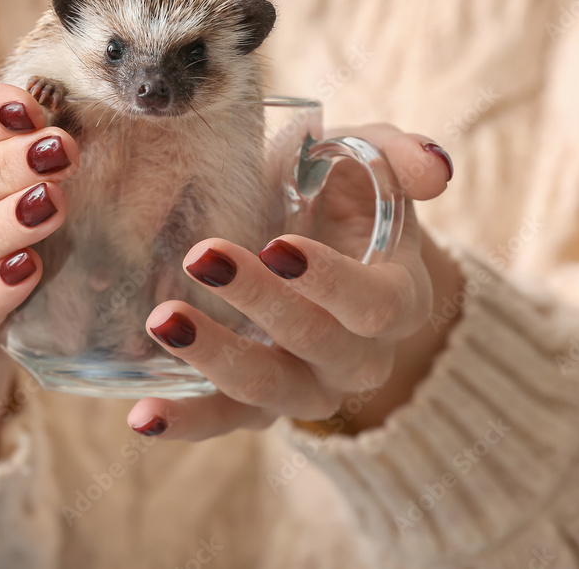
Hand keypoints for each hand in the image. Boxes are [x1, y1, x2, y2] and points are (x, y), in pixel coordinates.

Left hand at [126, 125, 461, 440]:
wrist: (320, 248)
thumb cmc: (341, 198)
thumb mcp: (370, 163)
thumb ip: (400, 156)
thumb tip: (434, 172)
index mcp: (395, 298)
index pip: (375, 304)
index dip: (330, 281)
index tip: (279, 247)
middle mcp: (358, 356)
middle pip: (315, 343)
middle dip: (260, 303)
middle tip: (203, 257)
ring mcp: (308, 386)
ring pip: (269, 390)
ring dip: (216, 358)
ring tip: (164, 321)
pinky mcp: (259, 403)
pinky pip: (227, 421)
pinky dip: (187, 422)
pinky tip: (143, 416)